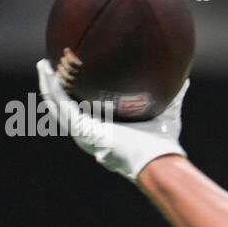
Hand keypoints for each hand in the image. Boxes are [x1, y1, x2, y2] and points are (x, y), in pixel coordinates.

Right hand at [35, 59, 187, 180]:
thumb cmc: (163, 143)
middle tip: (51, 70)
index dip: (78, 96)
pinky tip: (47, 72)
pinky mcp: (81, 130)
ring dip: (48, 85)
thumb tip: (184, 79)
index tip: (75, 79)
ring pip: (58, 105)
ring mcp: (84, 133)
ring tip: (43, 66)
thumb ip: (173, 96)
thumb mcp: (167, 112)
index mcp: (107, 130)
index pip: (87, 111)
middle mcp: (92, 133)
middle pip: (67, 108)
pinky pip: (61, 106)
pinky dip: (52, 88)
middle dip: (58, 89)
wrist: (157, 160)